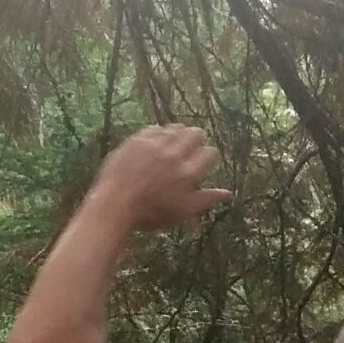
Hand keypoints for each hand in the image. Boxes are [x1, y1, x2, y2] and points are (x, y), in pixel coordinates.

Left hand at [99, 124, 230, 231]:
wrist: (115, 205)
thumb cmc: (150, 214)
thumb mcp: (182, 211)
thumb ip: (206, 199)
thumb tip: (229, 193)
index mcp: (188, 174)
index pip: (210, 153)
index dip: (209, 156)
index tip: (203, 161)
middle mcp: (174, 155)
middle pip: (195, 133)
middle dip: (197, 139)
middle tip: (191, 148)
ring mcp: (155, 145)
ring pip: (176, 127)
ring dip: (178, 134)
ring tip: (174, 144)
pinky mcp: (138, 140)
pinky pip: (155, 128)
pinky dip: (159, 134)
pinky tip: (156, 143)